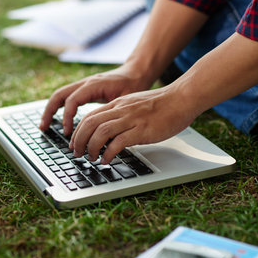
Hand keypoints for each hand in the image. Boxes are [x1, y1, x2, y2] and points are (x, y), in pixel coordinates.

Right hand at [39, 64, 152, 134]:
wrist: (137, 73)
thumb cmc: (133, 86)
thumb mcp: (125, 101)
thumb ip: (112, 115)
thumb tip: (103, 137)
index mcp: (93, 85)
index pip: (72, 100)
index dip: (67, 117)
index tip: (67, 132)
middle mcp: (85, 83)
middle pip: (59, 95)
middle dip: (49, 112)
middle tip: (43, 128)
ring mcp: (83, 85)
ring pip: (60, 95)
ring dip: (50, 110)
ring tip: (44, 125)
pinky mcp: (84, 90)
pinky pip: (66, 97)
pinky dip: (58, 108)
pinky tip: (57, 120)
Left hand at [69, 85, 198, 163]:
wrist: (182, 97)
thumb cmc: (163, 104)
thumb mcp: (135, 105)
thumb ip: (122, 115)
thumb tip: (112, 132)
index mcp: (118, 104)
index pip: (90, 116)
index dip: (78, 131)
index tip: (75, 143)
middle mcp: (121, 110)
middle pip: (90, 123)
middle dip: (79, 140)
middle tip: (77, 153)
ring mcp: (131, 119)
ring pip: (100, 132)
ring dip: (91, 147)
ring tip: (90, 158)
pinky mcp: (142, 130)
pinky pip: (119, 142)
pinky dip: (108, 152)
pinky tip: (107, 160)